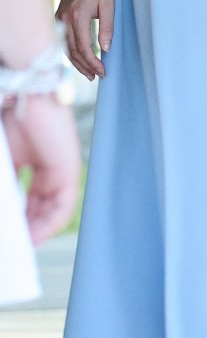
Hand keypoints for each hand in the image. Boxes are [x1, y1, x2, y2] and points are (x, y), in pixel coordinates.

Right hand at [3, 95, 80, 244]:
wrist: (24, 90)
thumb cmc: (8, 114)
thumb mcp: (3, 157)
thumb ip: (5, 183)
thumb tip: (4, 212)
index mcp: (26, 159)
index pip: (22, 198)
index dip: (15, 218)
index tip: (9, 235)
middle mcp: (45, 166)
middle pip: (36, 207)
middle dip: (24, 229)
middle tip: (13, 246)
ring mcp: (59, 168)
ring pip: (50, 210)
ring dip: (35, 231)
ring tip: (21, 247)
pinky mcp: (69, 170)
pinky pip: (63, 206)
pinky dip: (49, 225)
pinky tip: (34, 237)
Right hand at [57, 0, 114, 79]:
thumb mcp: (109, 5)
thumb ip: (108, 27)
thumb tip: (106, 49)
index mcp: (78, 16)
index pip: (83, 48)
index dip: (93, 63)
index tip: (103, 71)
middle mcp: (65, 19)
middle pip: (72, 51)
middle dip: (85, 67)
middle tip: (97, 77)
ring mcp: (59, 17)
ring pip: (65, 47)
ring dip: (76, 62)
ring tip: (89, 74)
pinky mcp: (59, 16)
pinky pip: (62, 39)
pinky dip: (70, 51)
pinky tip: (79, 59)